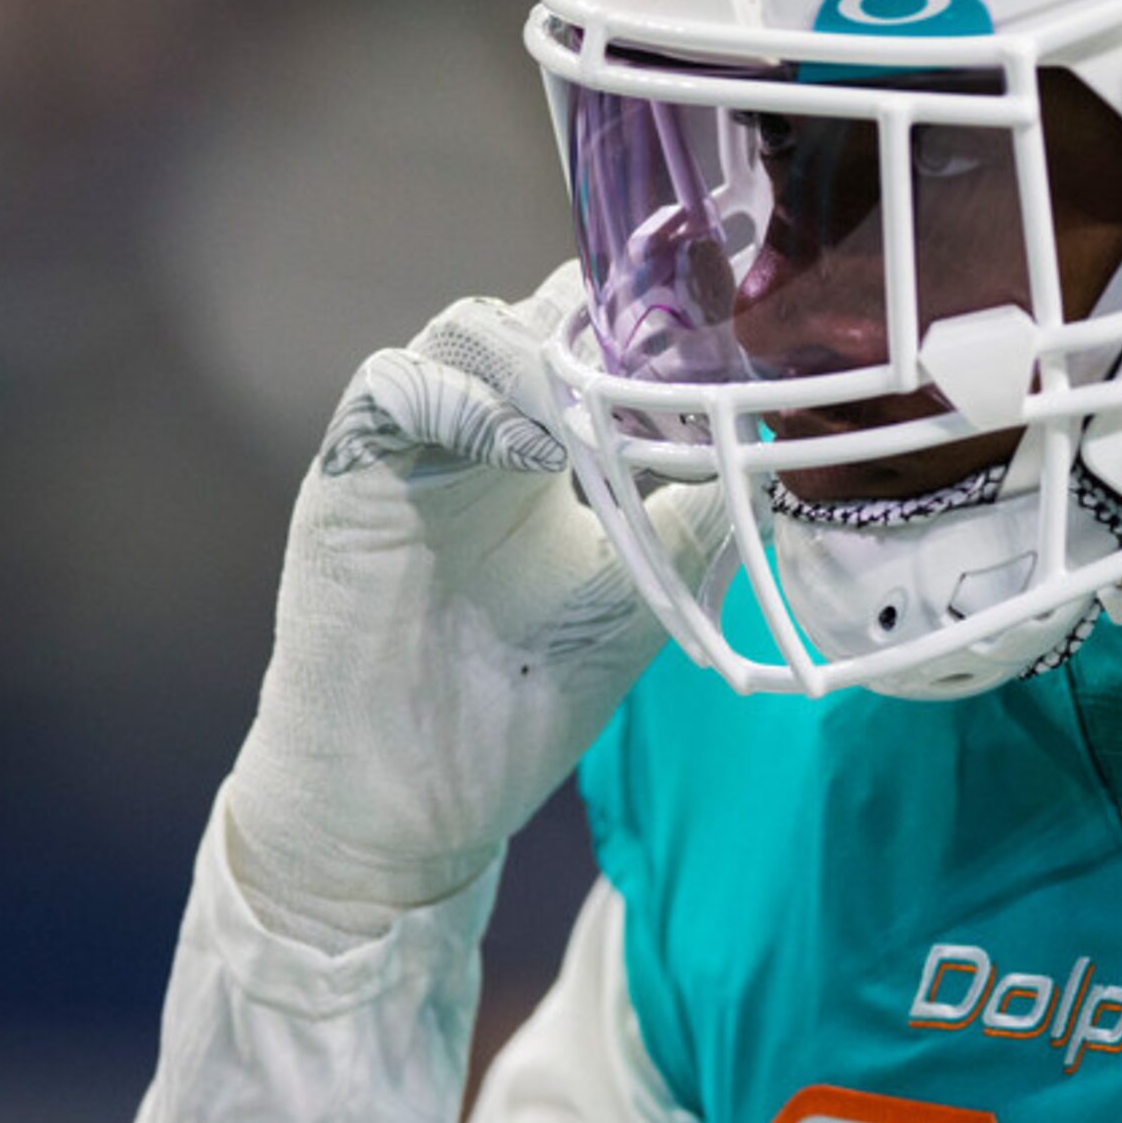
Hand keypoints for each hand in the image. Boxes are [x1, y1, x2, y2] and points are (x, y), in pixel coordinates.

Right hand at [221, 263, 719, 948]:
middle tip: (685, 361)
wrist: (408, 806)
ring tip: (614, 422)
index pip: (591, 344)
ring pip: (471, 332)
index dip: (654, 322)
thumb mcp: (636, 598)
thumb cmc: (512, 707)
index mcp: (541, 452)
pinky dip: (468, 402)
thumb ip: (695, 522)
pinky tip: (536, 455)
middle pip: (537, 316)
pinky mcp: (347, 477)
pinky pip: (393, 389)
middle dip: (613, 329)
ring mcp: (408, 449)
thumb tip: (774, 455)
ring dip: (550, 363)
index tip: (731, 328)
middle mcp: (475, 432)